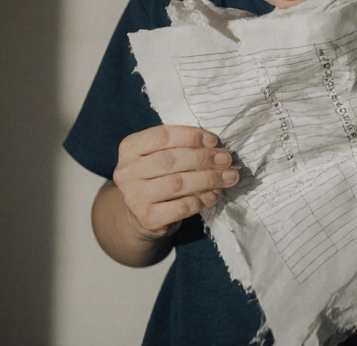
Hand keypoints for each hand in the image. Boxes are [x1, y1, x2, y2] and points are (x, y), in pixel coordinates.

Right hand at [112, 125, 237, 238]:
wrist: (141, 214)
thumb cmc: (159, 176)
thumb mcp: (161, 155)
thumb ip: (182, 146)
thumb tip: (216, 147)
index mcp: (130, 148)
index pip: (162, 136)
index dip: (191, 136)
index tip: (214, 140)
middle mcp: (127, 172)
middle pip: (171, 160)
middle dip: (204, 158)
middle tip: (226, 159)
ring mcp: (134, 197)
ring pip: (178, 184)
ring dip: (209, 179)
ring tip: (229, 176)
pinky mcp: (147, 218)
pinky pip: (183, 206)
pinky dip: (203, 199)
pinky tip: (215, 194)